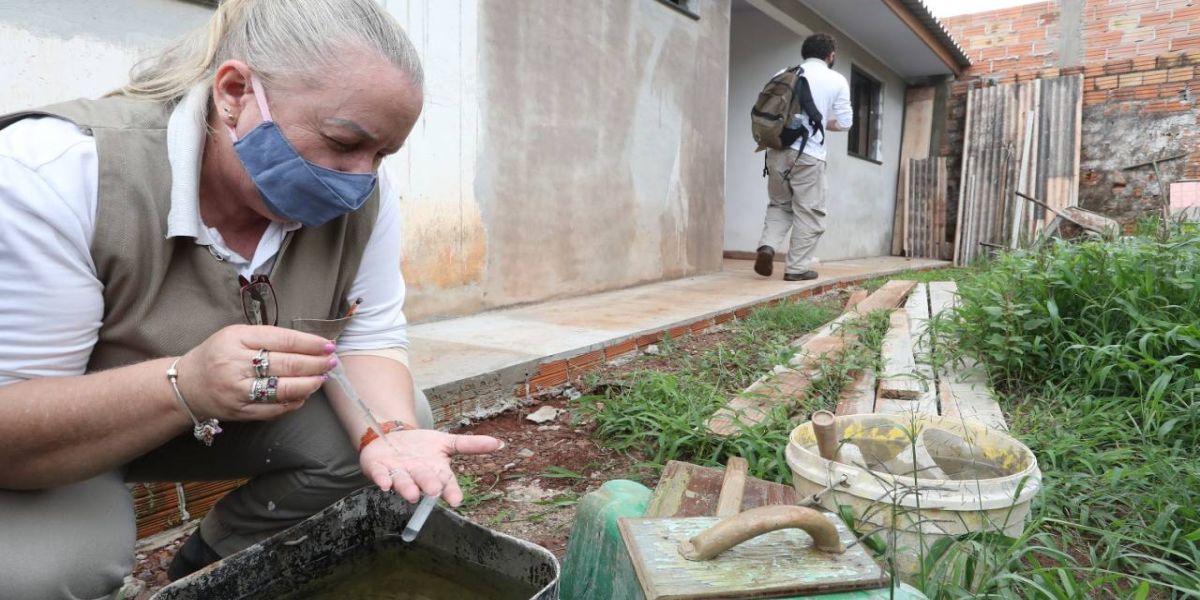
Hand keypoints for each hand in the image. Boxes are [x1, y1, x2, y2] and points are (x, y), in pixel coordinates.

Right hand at [175, 325, 335, 421]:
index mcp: (236, 338)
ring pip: (283, 389)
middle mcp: (235, 364)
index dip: (310, 344)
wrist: (185, 386)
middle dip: (315, 364)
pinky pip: (275, 409)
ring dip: (309, 384)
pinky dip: (294, 402)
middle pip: (287, 364)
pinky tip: (304, 394)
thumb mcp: (236, 335)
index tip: (328, 345)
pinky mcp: (240, 412)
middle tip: (331, 362)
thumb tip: (309, 345)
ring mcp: (237, 390)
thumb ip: (269, 338)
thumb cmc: (217, 355)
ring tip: (321, 378)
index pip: (283, 340)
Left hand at [361, 429, 502, 506]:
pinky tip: (384, 483)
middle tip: (434, 491)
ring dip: (406, 488)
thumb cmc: (421, 445)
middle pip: (424, 482)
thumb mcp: (447, 442)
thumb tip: (499, 444)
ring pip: (402, 482)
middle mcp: (417, 476)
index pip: (446, 483)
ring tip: (411, 494)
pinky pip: (378, 475)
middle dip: (429, 486)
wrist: (391, 436)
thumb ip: (471, 445)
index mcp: (435, 472)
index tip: (456, 500)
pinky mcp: (377, 469)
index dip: (451, 491)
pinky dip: (381, 479)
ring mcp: (397, 473)